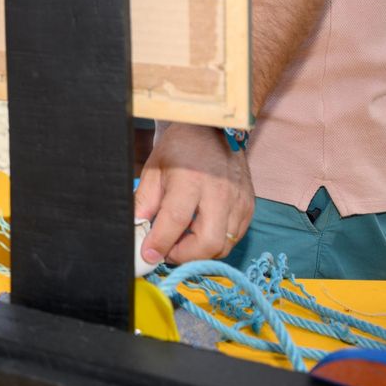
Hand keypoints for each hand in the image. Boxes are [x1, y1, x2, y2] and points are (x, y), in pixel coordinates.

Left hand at [134, 123, 254, 265]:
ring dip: (199, 252)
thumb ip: (144, 202)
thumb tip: (137, 230)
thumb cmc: (180, 148)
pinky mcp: (248, 206)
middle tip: (167, 250)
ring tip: (181, 240)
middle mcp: (219, 193)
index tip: (147, 255)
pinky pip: (234, 237)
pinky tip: (198, 231)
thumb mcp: (154, 170)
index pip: (175, 221)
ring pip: (223, 246)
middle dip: (184, 256)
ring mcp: (239, 201)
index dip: (160, 243)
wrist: (213, 129)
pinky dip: (215, 242)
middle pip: (207, 243)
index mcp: (190, 180)